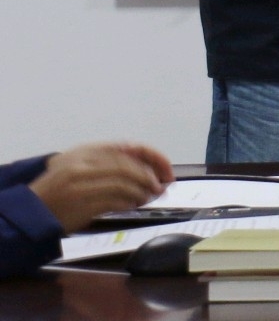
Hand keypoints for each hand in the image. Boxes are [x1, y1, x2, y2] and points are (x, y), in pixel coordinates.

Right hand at [28, 143, 172, 232]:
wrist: (31, 211)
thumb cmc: (57, 188)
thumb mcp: (79, 164)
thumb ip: (108, 161)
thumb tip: (146, 168)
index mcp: (86, 151)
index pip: (129, 149)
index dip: (153, 159)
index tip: (165, 170)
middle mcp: (84, 164)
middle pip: (129, 167)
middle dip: (149, 178)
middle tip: (161, 187)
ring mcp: (82, 184)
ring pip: (124, 184)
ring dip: (142, 193)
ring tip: (147, 197)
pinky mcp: (83, 204)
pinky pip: (115, 201)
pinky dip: (128, 203)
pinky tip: (132, 205)